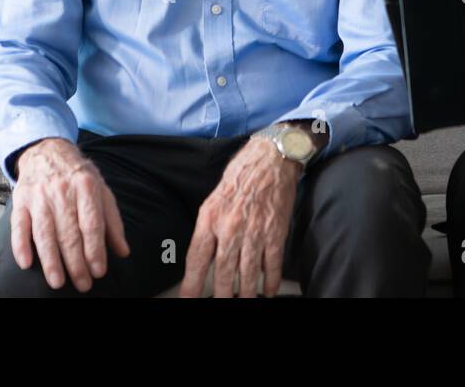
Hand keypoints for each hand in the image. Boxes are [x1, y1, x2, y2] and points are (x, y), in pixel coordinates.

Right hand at [10, 137, 129, 291]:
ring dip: (51, 260)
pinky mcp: (21, 200)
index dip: (95, 249)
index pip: (92, 224)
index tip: (99, 271)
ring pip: (45, 233)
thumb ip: (112, 221)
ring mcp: (39, 196)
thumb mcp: (101, 190)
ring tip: (57, 282)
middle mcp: (62, 191)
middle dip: (76, 263)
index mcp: (86, 186)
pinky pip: (19, 225)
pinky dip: (21, 245)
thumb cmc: (78, 175)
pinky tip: (26, 263)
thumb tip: (123, 251)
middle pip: (69, 233)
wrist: (46, 150)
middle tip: (83, 284)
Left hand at [180, 135, 300, 297]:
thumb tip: (203, 258)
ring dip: (246, 292)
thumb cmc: (240, 178)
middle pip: (223, 271)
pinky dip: (270, 280)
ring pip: (248, 273)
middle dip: (221, 294)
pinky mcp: (275, 232)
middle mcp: (231, 227)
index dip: (191, 284)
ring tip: (244, 300)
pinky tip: (268, 290)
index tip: (188, 299)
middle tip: (220, 303)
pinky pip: (272, 263)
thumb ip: (208, 229)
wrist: (270, 160)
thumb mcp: (213, 201)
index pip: (197, 258)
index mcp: (210, 218)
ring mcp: (254, 232)